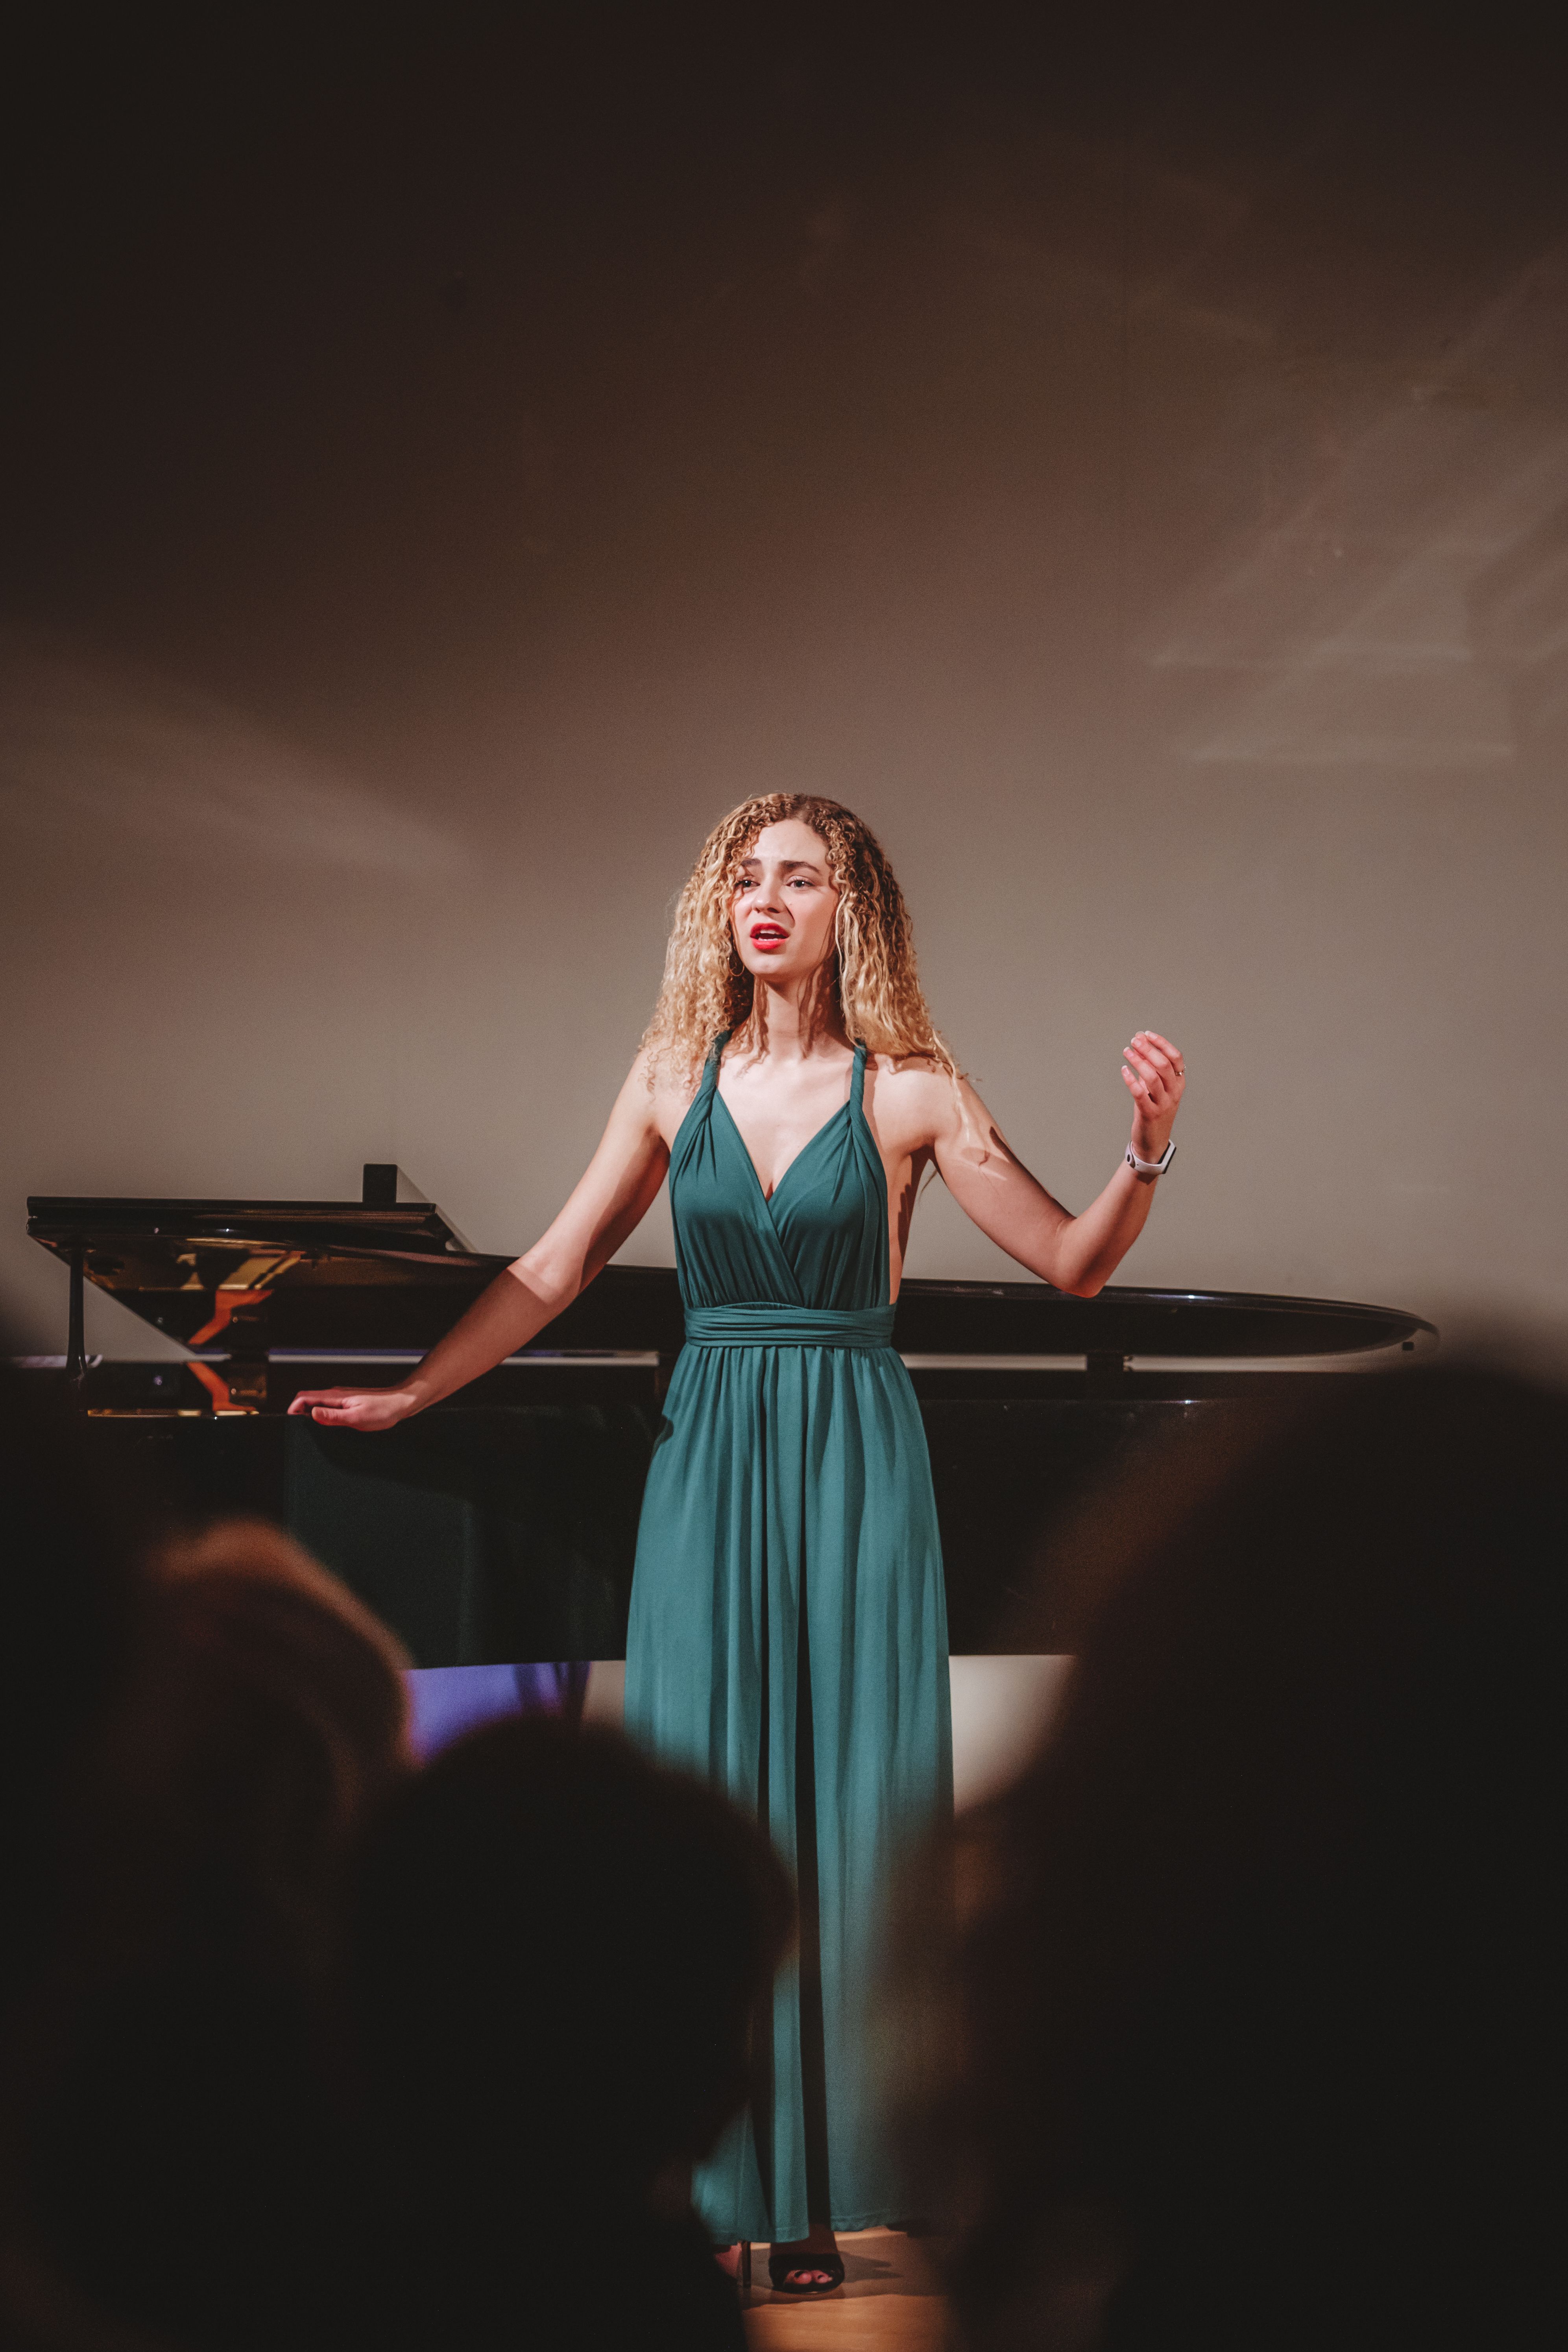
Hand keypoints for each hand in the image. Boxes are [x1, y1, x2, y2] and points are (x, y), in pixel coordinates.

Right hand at [285, 1385, 419, 1430]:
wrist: (401, 1403)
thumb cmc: (383, 1411)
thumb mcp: (357, 1418)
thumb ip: (334, 1417)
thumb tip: (312, 1414)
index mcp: (335, 1396)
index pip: (304, 1397)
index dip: (292, 1409)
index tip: (290, 1424)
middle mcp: (335, 1395)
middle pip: (307, 1401)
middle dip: (298, 1414)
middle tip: (300, 1431)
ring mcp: (341, 1399)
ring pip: (317, 1405)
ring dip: (310, 1416)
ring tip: (312, 1431)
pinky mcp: (347, 1403)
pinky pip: (328, 1408)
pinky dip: (322, 1417)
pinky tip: (328, 1428)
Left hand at [1121, 1029, 1185, 1159]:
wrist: (1153, 1141)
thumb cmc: (1154, 1110)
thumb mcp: (1158, 1089)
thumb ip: (1151, 1068)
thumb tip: (1140, 1043)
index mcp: (1179, 1083)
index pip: (1176, 1057)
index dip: (1162, 1043)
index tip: (1146, 1034)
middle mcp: (1174, 1092)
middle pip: (1163, 1064)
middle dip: (1148, 1049)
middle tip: (1134, 1040)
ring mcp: (1163, 1104)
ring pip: (1152, 1077)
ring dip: (1138, 1061)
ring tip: (1127, 1052)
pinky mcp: (1149, 1114)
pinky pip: (1139, 1093)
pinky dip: (1130, 1080)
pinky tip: (1123, 1070)